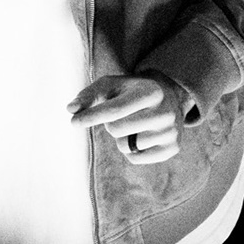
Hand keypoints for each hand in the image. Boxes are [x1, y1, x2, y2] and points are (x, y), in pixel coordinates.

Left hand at [68, 74, 185, 163]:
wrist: (169, 96)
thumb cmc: (131, 91)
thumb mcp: (111, 85)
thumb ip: (88, 95)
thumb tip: (71, 109)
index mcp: (150, 92)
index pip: (114, 110)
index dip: (91, 117)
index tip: (73, 122)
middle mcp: (165, 112)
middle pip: (117, 130)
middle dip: (110, 124)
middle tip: (122, 115)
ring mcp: (171, 132)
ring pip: (125, 146)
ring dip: (121, 138)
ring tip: (134, 124)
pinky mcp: (172, 148)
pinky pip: (136, 159)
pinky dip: (131, 150)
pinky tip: (141, 135)